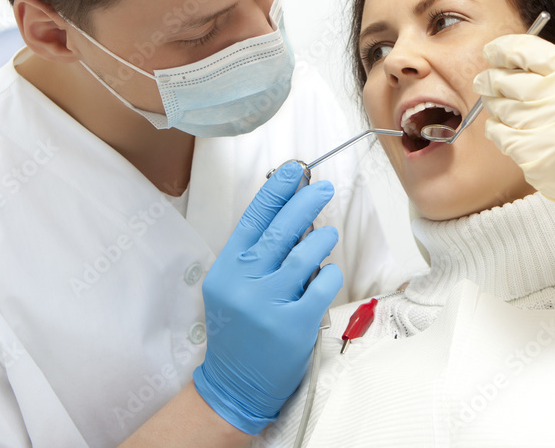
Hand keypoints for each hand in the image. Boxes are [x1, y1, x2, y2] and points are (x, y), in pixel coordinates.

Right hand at [192, 162, 342, 433]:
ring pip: (304, 256)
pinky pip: (322, 286)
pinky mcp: (293, 325)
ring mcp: (268, 304)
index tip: (294, 170)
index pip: (252, 219)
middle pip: (280, 231)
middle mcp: (243, 284)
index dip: (275, 190)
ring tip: (327, 234)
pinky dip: (329, 275)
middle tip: (324, 188)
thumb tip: (292, 212)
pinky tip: (327, 274)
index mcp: (226, 269)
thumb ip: (256, 254)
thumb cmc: (240, 330)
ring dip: (321, 239)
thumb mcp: (233, 287)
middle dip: (305, 203)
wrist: (235, 384)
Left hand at [473, 34, 554, 282]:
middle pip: (508, 79)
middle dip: (491, 78)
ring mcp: (548, 128)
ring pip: (499, 105)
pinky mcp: (534, 154)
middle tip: (486, 81)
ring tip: (502, 107)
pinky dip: (496, 128)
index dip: (504, 49)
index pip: (529, 50)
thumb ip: (554, 69)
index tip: (493, 52)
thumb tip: (508, 56)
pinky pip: (498, 132)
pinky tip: (508, 129)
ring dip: (495, 104)